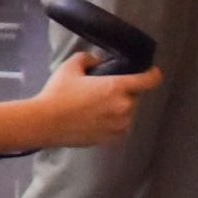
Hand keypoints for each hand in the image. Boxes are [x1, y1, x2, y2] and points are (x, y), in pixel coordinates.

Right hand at [34, 53, 160, 146]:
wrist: (45, 123)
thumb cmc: (57, 94)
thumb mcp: (69, 68)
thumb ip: (88, 58)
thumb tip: (98, 61)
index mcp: (117, 87)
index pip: (150, 80)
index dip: (152, 74)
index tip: (149, 72)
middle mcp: (124, 107)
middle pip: (134, 96)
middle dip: (123, 93)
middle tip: (102, 92)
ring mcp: (120, 125)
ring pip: (127, 112)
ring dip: (118, 108)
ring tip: (96, 108)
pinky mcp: (112, 138)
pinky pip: (119, 126)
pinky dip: (112, 122)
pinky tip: (93, 119)